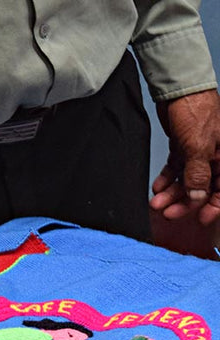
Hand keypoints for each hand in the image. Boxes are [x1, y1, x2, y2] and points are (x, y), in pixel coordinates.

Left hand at [150, 89, 219, 226]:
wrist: (178, 90)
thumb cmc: (197, 112)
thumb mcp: (198, 148)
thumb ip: (199, 175)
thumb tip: (199, 198)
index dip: (214, 206)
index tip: (200, 219)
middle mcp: (217, 156)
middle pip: (204, 187)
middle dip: (185, 202)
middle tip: (168, 213)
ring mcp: (200, 152)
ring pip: (187, 180)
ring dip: (172, 193)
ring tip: (157, 202)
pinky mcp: (184, 147)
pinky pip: (176, 169)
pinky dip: (167, 179)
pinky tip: (158, 187)